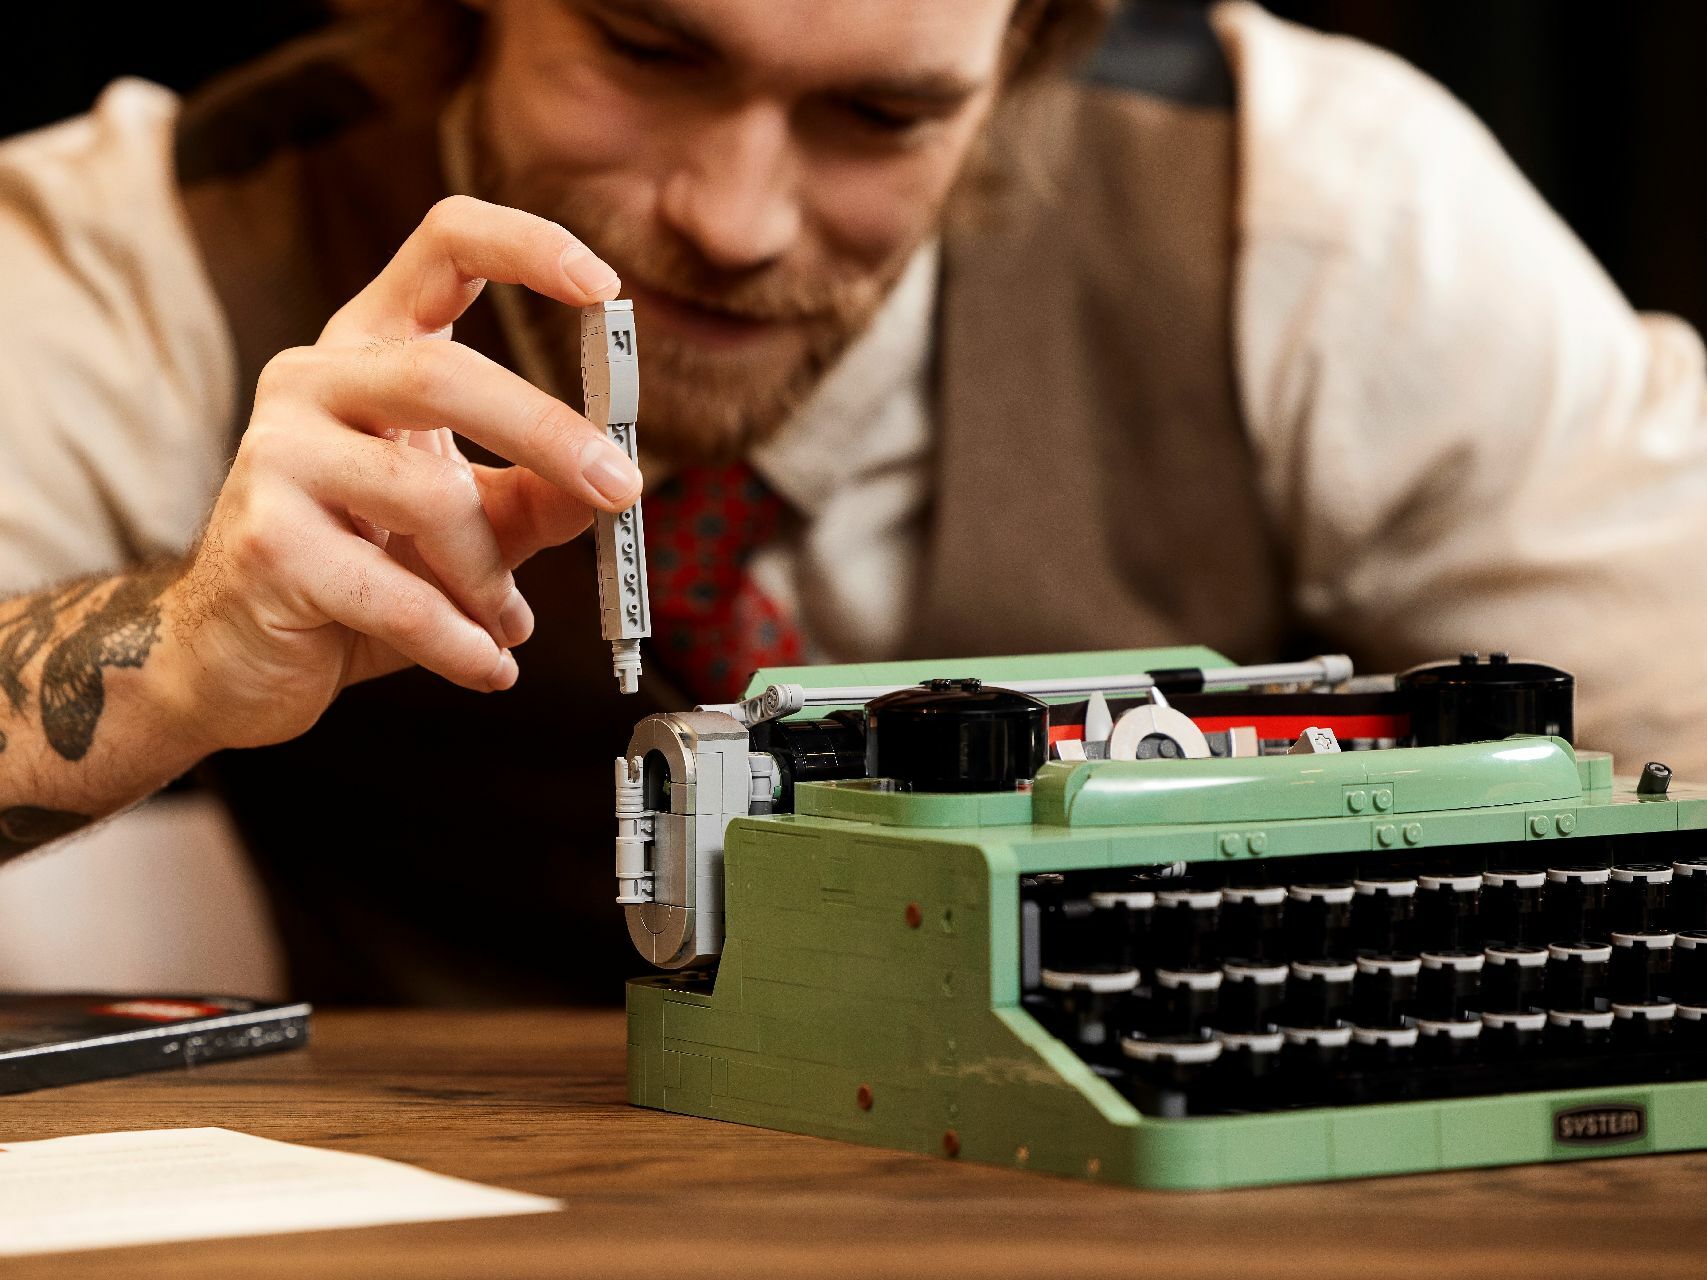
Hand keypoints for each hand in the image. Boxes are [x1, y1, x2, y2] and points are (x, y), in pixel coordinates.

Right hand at [167, 196, 641, 750]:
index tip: (604, 287)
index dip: (527, 247)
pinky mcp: (268, 543)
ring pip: (430, 496)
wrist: (237, 654)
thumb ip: (537, 494)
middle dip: (550, 433)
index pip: (443, 246)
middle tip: (622, 489)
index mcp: (368, 350)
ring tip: (506, 621)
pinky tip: (489, 666)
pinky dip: (460, 641)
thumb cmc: (360, 569)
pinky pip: (398, 594)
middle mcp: (313, 380)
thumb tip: (612, 482)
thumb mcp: (469, 522)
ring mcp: (277, 455)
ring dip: (491, 575)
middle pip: (446, 373)